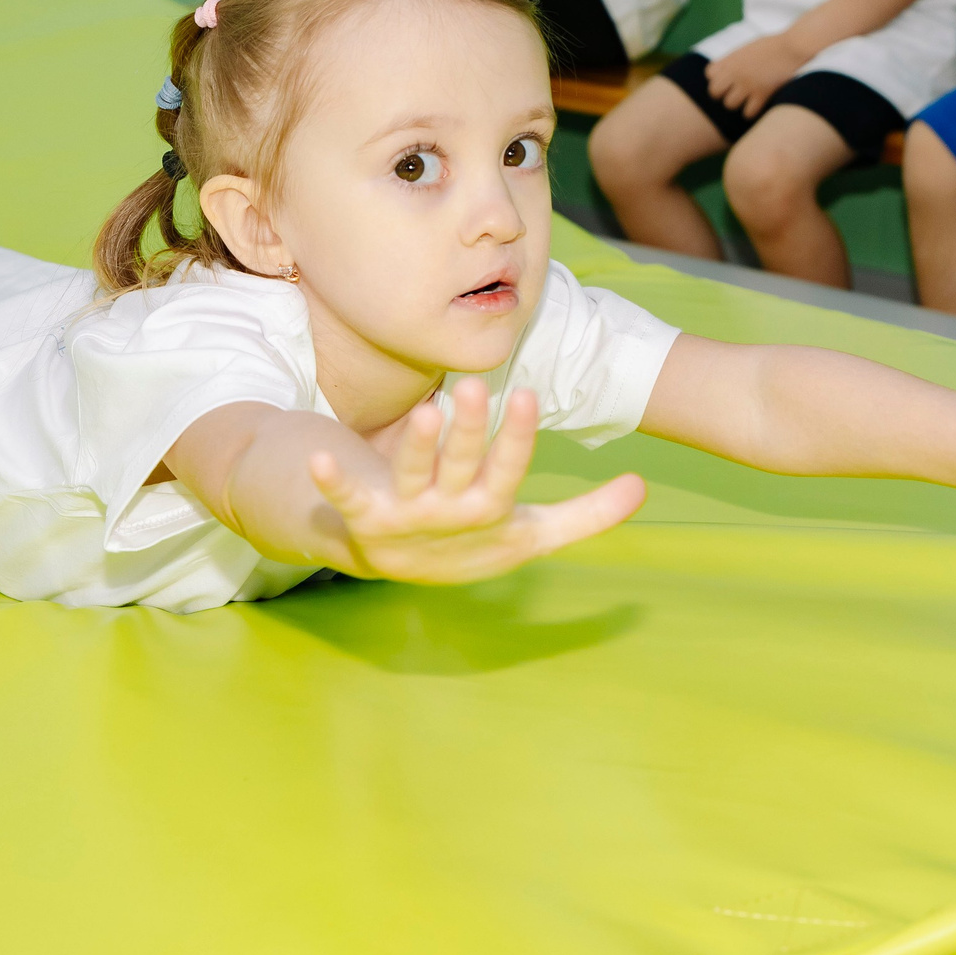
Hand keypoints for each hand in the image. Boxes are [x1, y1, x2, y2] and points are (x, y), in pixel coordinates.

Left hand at [307, 380, 645, 585]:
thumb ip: (586, 515)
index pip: (507, 474)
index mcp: (490, 513)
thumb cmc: (471, 540)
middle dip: (466, 433)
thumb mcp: (530, 534)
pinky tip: (313, 458)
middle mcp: (448, 516)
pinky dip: (330, 482)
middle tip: (471, 386)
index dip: (516, 440)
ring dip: (415, 448)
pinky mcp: (363, 515)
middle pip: (460, 470)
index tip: (527, 395)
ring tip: (424, 408)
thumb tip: (642, 489)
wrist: (397, 567)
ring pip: (411, 477)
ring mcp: (404, 517)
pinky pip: (345, 497)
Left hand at [702, 33, 807, 115]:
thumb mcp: (748, 48)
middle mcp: (735, 72)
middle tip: (736, 92)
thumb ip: (735, 60)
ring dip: (738, 104)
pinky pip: (747, 113)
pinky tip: (759, 104)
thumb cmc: (774, 45)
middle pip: (714, 92)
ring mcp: (748, 84)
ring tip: (748, 99)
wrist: (793, 46)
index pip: (710, 74)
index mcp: (731, 58)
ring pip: (729, 104)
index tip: (729, 77)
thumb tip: (727, 72)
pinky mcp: (762, 94)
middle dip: (723, 94)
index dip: (718, 78)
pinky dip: (752, 111)